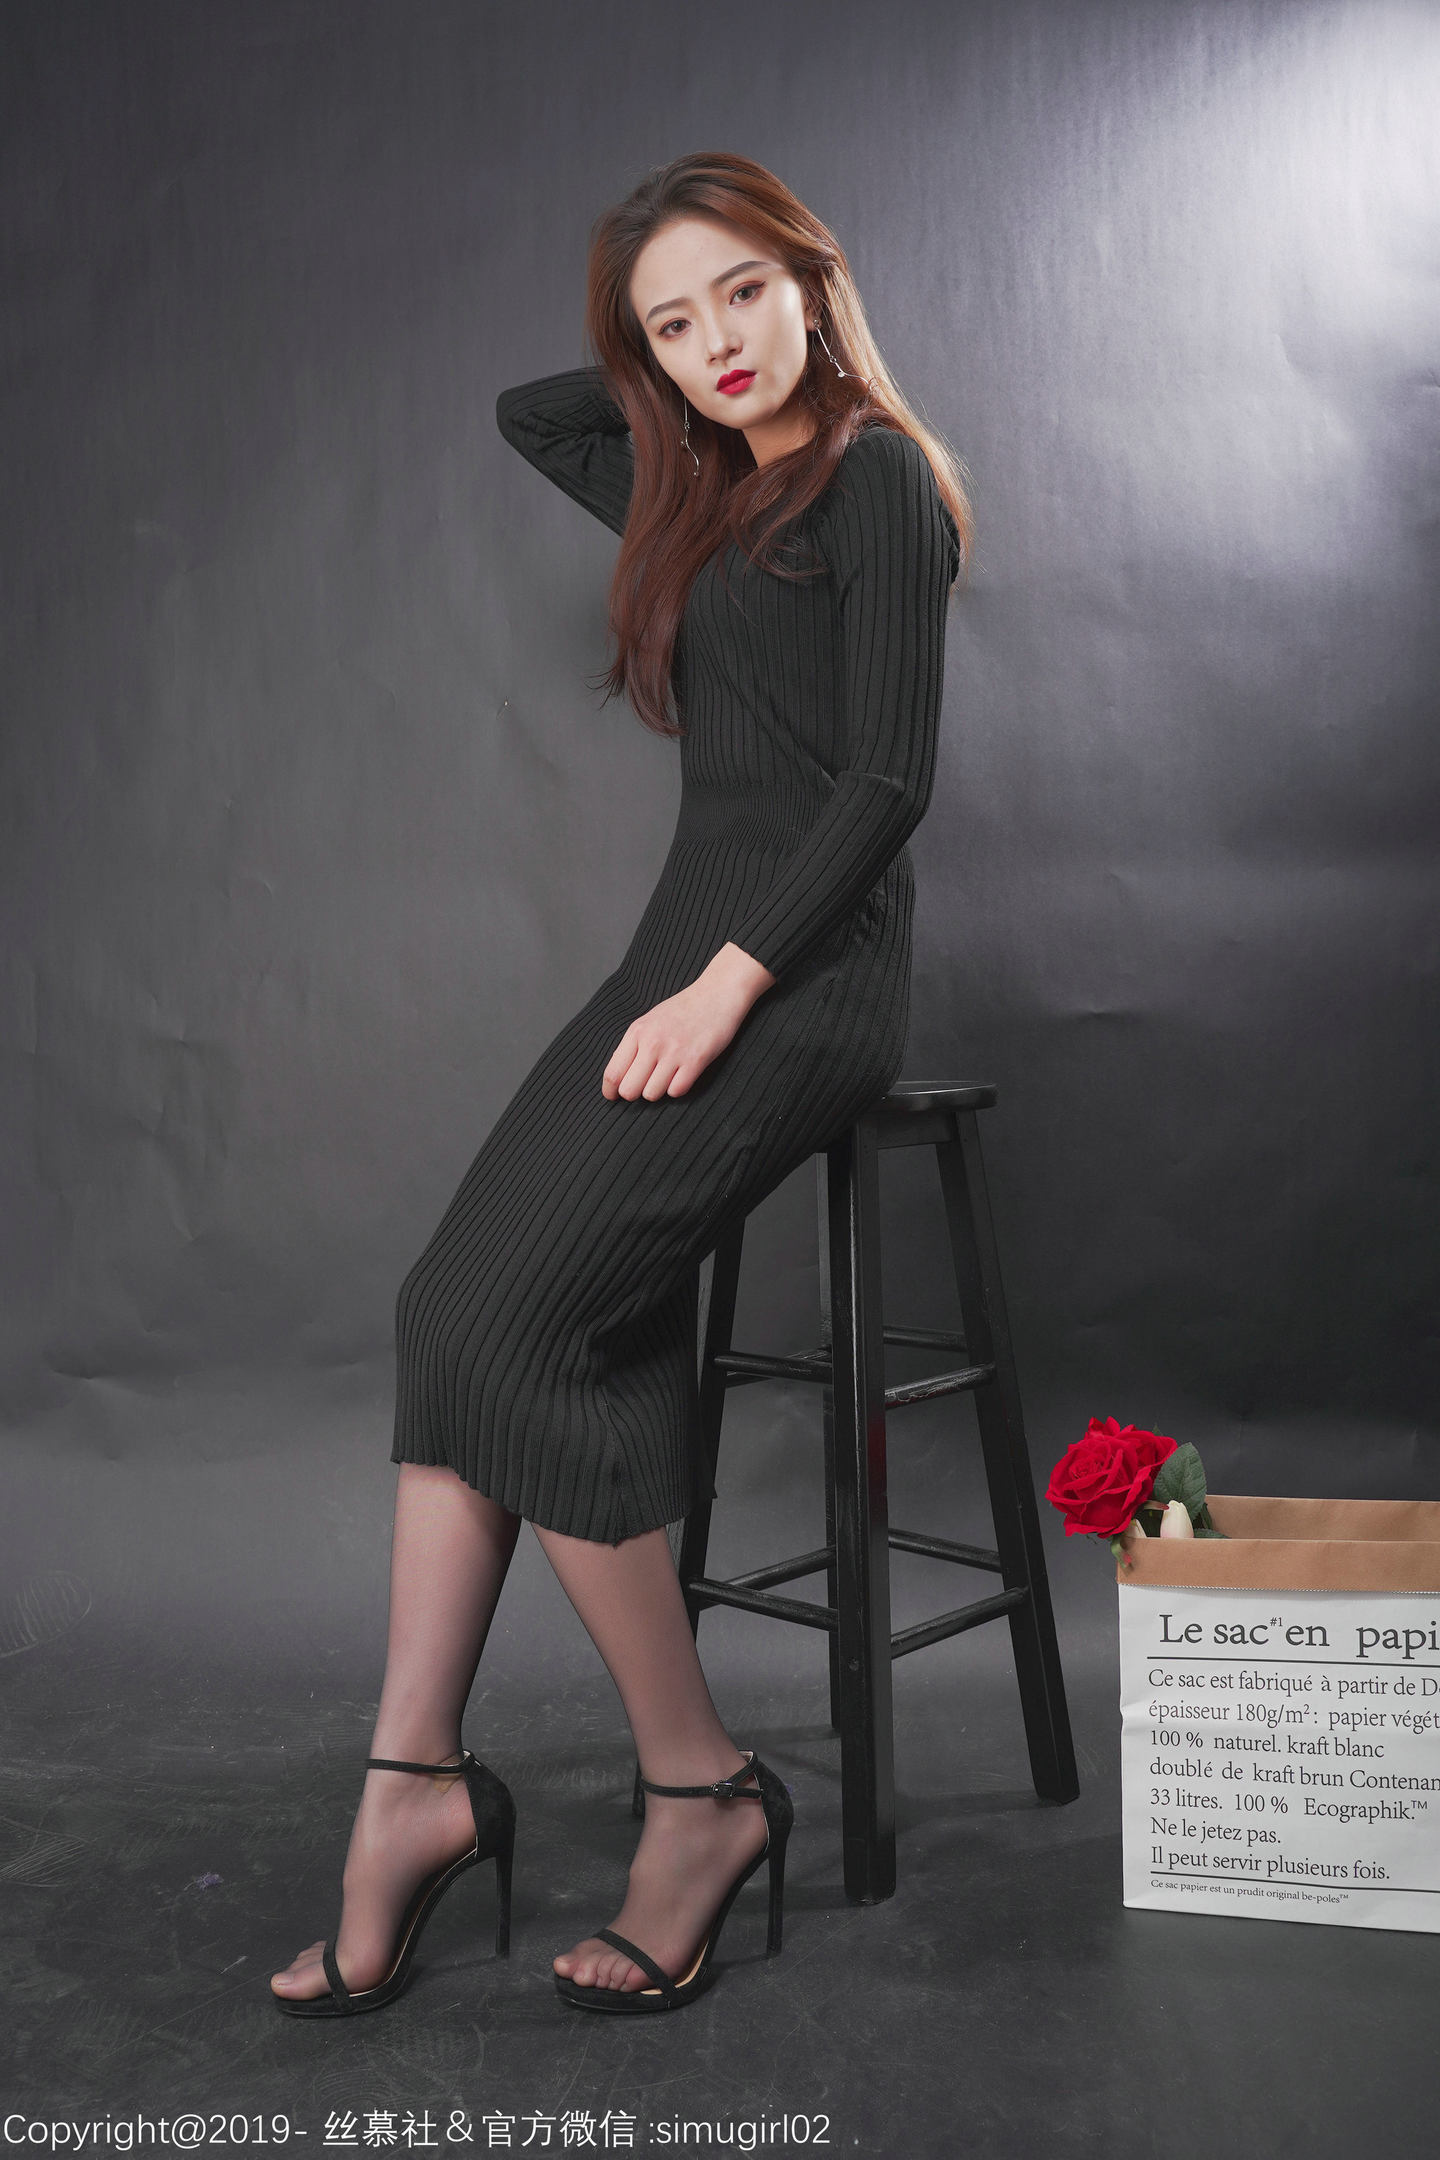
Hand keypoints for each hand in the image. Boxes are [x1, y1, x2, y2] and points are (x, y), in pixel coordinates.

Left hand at [603, 943, 775, 1100]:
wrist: (717, 994)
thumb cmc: (683, 1010)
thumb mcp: (650, 1021)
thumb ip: (633, 1046)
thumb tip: (618, 1078)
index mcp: (637, 1032)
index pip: (612, 1074)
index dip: (610, 1092)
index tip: (613, 1097)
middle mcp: (652, 1042)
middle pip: (629, 1090)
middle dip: (635, 1094)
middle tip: (645, 1085)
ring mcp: (674, 1052)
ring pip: (652, 1094)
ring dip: (659, 1091)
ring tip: (667, 1076)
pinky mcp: (696, 1060)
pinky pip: (676, 1091)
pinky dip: (678, 1088)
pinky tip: (683, 1074)